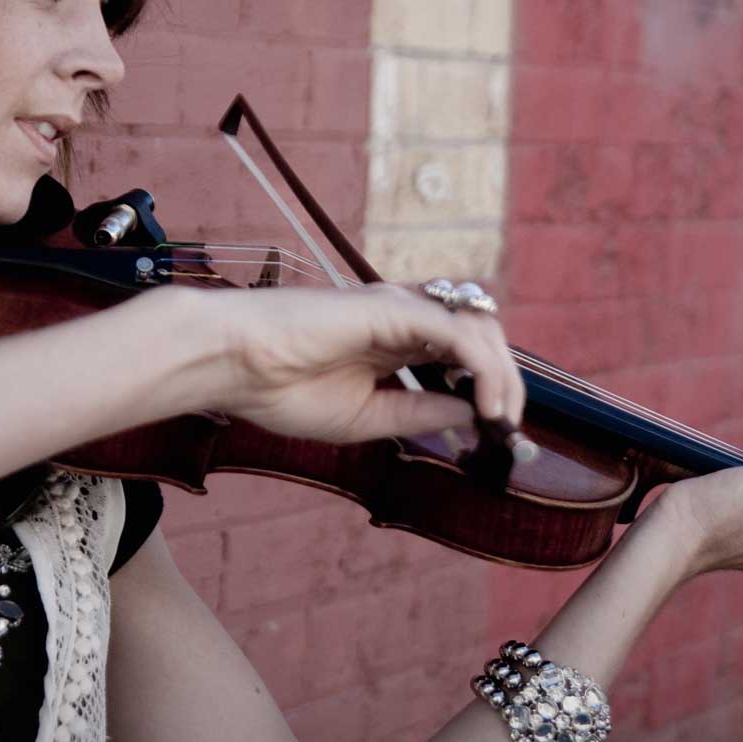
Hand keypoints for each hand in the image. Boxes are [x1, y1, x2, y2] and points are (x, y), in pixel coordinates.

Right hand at [200, 283, 525, 444]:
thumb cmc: (281, 388)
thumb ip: (420, 413)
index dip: (490, 389)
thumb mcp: (367, 418)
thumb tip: (473, 415)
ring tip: (500, 419)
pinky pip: (457, 333)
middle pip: (482, 336)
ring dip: (503, 376)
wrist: (233, 363)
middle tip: (508, 429)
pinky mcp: (394, 308)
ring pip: (479, 328)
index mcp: (395, 343)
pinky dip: (482, 368)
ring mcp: (400, 308)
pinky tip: (484, 404)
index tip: (499, 434)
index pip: (463, 355)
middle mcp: (404, 319)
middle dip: (508, 382)